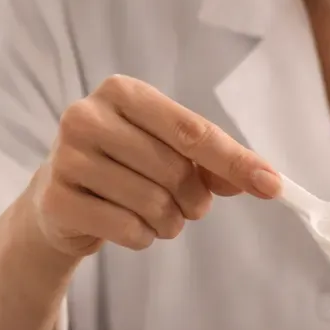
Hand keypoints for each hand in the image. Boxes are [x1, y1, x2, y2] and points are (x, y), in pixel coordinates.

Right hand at [24, 75, 281, 258]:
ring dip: (169, 222)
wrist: (60, 198)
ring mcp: (67, 158)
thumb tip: (265, 180)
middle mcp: (87, 116)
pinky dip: (142, 237)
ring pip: (153, 203)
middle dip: (195, 199)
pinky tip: (129, 226)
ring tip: (157, 216)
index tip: (272, 185)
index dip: (234, 161)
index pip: (191, 130)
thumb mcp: (167, 151)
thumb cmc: (125, 166)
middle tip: (190, 207)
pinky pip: (128, 229)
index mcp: (121, 92)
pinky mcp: (58, 200)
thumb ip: (213, 161)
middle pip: (174, 169)